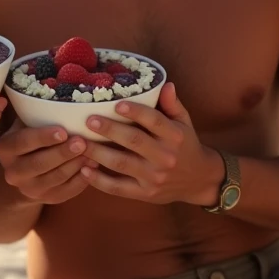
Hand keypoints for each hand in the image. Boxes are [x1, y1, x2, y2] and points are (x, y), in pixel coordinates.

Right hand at [0, 119, 89, 204]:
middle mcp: (13, 172)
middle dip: (62, 153)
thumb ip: (33, 111)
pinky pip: (66, 192)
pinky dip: (81, 180)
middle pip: (39, 164)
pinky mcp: (47, 199)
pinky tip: (93, 166)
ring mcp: (29, 189)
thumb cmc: (30, 137)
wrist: (24, 173)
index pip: (23, 142)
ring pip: (55, 178)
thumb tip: (56, 88)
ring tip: (93, 151)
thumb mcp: (24, 124)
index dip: (43, 137)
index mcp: (5, 149)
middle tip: (82, 141)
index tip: (63, 130)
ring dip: (75, 165)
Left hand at [80, 83, 223, 205]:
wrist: (199, 180)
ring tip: (79, 142)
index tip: (116, 104)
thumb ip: (172, 104)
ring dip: (98, 153)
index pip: (154, 121)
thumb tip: (165, 84)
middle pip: (134, 141)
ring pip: (121, 164)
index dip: (136, 112)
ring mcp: (154, 177)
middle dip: (109, 130)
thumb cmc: (185, 145)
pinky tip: (84, 170)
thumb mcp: (184, 122)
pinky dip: (100, 181)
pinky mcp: (145, 194)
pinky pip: (119, 188)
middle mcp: (165, 156)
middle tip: (88, 120)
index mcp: (174, 135)